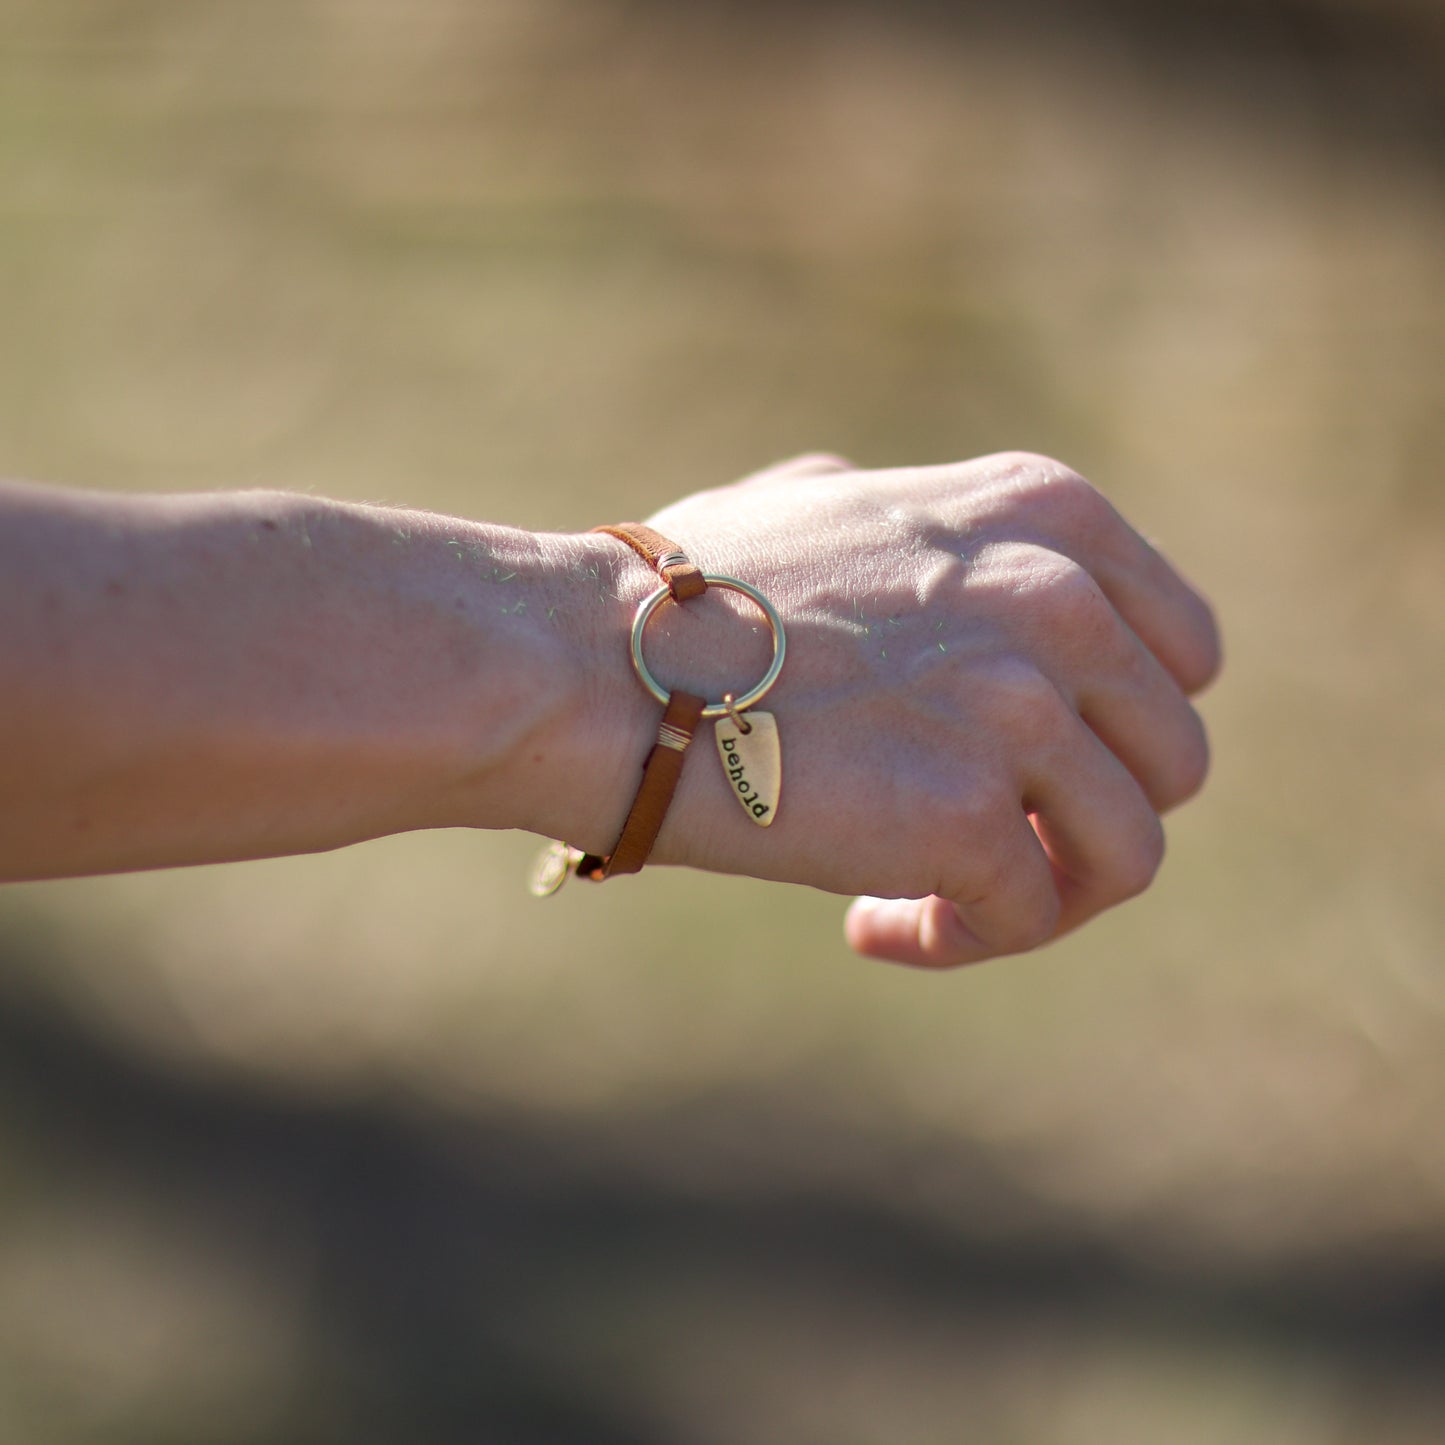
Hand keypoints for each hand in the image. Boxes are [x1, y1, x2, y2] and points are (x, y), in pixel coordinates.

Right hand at [600, 452, 1219, 966]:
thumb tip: (920, 543)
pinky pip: (1028, 917)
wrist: (587, 665)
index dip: (1120, 733)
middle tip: (986, 851)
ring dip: (1042, 897)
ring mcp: (1021, 706)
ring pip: (1131, 852)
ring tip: (930, 904)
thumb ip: (912, 523)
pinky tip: (868, 925)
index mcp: (1044, 514)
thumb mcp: (823, 505)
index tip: (1036, 773)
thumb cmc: (675, 596)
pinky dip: (959, 939)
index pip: (1184, 653)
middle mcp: (1059, 598)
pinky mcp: (969, 813)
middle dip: (1083, 821)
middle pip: (1169, 760)